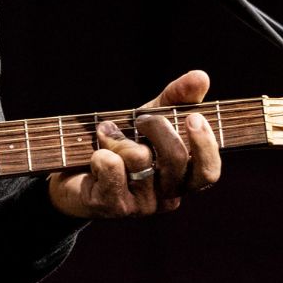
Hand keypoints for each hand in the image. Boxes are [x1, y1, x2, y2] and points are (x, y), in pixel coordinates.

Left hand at [47, 70, 221, 218]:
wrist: (74, 172)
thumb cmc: (122, 144)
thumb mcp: (152, 117)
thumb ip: (178, 98)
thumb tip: (201, 77)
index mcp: (184, 179)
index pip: (208, 172)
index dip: (205, 145)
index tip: (193, 117)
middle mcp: (167, 197)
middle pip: (175, 159)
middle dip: (157, 127)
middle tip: (141, 119)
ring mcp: (140, 205)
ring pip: (140, 159)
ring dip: (119, 137)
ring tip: (106, 133)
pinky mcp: (111, 205)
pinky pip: (112, 168)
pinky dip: (102, 152)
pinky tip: (96, 154)